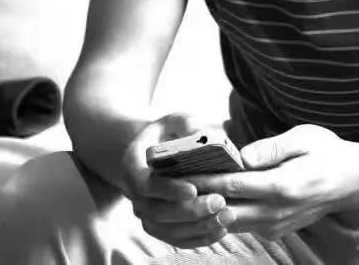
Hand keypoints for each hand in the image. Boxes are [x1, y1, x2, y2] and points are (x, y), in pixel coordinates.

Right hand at [121, 113, 234, 248]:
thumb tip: (202, 135)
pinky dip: (197, 238)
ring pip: (165, 230)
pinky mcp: (159, 224)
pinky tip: (221, 230)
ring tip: (225, 218)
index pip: (144, 184)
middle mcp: (134, 193)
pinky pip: (175, 238)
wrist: (155, 150)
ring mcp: (145, 211)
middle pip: (156, 211)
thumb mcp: (176, 120)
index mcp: (133, 166)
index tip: (193, 190)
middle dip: (188, 211)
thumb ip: (187, 123)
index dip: (167, 190)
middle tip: (219, 202)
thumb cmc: (169, 132)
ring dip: (196, 228)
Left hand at [188, 124, 358, 240]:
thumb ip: (270, 147)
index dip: (201, 179)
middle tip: (170, 184)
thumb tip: (240, 155)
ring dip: (207, 209)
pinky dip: (223, 215)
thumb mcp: (304, 138)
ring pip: (228, 223)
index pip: (230, 185)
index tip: (178, 171)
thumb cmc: (329, 153)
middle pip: (222, 210)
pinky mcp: (275, 231)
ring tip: (184, 192)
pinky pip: (241, 226)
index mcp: (281, 186)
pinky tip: (211, 199)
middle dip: (196, 198)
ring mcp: (274, 225)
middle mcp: (275, 211)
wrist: (353, 182)